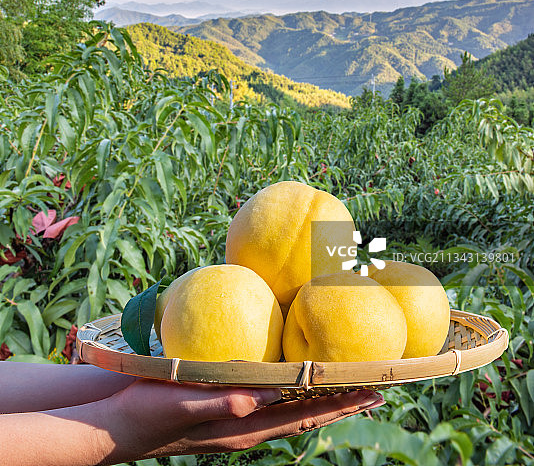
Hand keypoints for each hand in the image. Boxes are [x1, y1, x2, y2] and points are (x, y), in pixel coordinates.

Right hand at [101, 380, 383, 461]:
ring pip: (290, 408)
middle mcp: (246, 426)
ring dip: (321, 398)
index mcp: (243, 429)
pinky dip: (291, 390)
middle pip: (304, 414)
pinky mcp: (224, 407)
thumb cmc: (148, 413)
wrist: (115, 424)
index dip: (338, 406)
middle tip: (375, 387)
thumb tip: (263, 397)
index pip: (302, 417)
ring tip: (347, 384)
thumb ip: (222, 402)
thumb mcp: (184, 404)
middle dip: (341, 403)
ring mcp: (236, 420)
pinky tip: (292, 377)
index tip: (371, 392)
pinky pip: (269, 400)